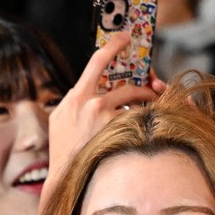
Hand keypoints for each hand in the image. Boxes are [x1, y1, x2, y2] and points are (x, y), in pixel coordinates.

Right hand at [43, 33, 164, 214]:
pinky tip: (144, 128)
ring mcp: (105, 118)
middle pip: (125, 84)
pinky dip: (142, 121)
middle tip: (152, 85)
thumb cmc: (63, 150)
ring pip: (134, 102)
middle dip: (143, 85)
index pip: (97, 61)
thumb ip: (76, 102)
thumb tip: (92, 89)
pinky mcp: (116, 132)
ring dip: (145, 103)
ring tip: (150, 108)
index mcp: (76, 97)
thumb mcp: (61, 120)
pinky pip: (136, 120)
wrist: (65, 177)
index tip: (126, 36)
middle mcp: (90, 103)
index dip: (114, 45)